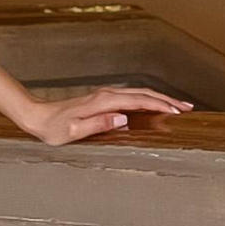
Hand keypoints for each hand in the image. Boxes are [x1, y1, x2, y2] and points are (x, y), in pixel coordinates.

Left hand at [21, 84, 191, 147]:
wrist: (37, 116)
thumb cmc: (54, 129)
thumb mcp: (74, 132)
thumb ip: (99, 124)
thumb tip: (124, 119)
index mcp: (103, 102)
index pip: (138, 102)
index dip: (160, 105)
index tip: (177, 111)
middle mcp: (106, 95)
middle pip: (143, 93)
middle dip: (166, 100)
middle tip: (187, 108)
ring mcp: (105, 95)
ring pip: (139, 94)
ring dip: (159, 98)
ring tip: (178, 106)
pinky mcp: (103, 99)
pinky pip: (131, 97)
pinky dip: (147, 100)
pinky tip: (152, 106)